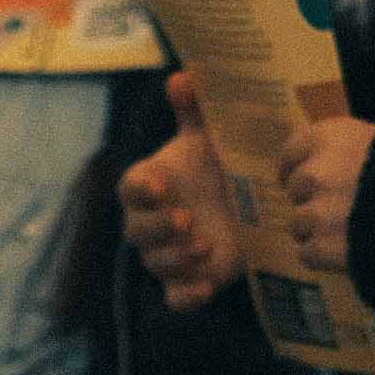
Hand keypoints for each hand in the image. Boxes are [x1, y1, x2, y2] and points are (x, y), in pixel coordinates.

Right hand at [124, 72, 243, 309]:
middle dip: (158, 226)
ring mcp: (167, 253)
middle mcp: (150, 221)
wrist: (243, 204)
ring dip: (175, 257)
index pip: (131, 188)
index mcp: (149, 184)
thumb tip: (184, 75)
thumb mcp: (209, 137)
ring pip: (155, 263)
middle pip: (137, 230)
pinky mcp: (188, 281)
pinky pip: (175, 298)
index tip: (162, 184)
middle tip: (187, 218)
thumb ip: (194, 108)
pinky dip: (186, 297)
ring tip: (204, 244)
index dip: (142, 189)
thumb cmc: (215, 165)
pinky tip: (205, 288)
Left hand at [281, 111, 374, 280]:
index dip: (299, 169)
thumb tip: (330, 165)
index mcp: (328, 137)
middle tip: (343, 207)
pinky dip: (326, 257)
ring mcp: (317, 211)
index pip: (291, 153)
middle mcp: (315, 171)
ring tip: (351, 232)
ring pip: (299, 225)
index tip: (307, 179)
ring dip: (319, 231)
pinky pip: (308, 254)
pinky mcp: (324, 246)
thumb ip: (349, 152)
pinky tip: (349, 251)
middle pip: (295, 190)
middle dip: (313, 199)